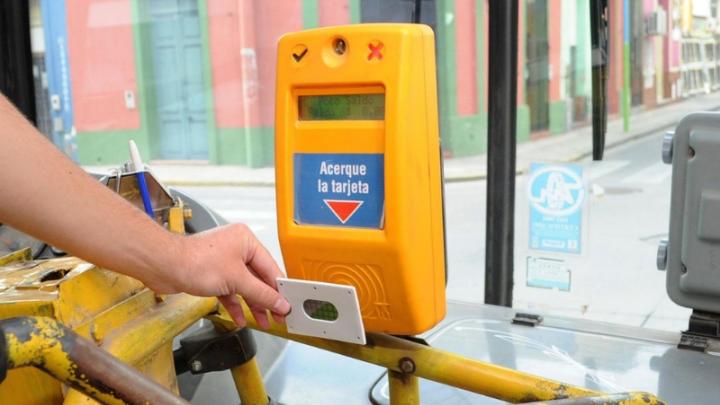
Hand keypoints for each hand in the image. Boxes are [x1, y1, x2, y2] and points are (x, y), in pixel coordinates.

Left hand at [150, 223, 290, 328]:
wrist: (164, 266)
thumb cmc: (196, 262)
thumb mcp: (237, 280)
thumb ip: (261, 294)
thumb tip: (280, 303)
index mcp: (246, 241)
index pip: (270, 268)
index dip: (279, 289)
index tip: (287, 305)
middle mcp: (236, 248)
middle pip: (258, 278)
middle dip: (266, 300)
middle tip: (278, 317)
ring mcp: (223, 260)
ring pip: (244, 285)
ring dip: (252, 304)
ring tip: (263, 322)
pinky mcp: (212, 272)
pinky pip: (230, 289)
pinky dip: (235, 303)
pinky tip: (240, 318)